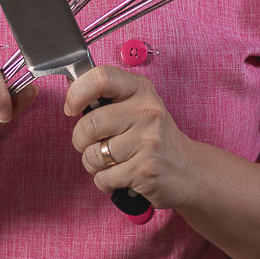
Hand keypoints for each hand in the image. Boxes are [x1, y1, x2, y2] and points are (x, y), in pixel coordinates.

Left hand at [65, 65, 192, 209]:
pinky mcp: (146, 170)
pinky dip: (104, 181)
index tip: (71, 107)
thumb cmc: (153, 136)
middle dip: (80, 140)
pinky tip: (120, 175)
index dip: (77, 92)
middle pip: (90, 123)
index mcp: (141, 89)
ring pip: (92, 155)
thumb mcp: (137, 105)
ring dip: (92, 164)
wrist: (188, 169)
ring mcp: (148, 141)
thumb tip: (70, 84)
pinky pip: (103, 178)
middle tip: (90, 143)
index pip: (101, 77)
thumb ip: (108, 96)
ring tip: (109, 161)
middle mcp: (147, 112)